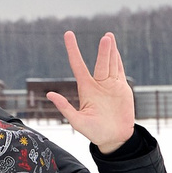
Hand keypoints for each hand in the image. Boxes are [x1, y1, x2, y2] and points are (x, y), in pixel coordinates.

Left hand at [44, 30, 136, 152]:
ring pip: (110, 64)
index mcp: (85, 89)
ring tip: (109, 36)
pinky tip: (115, 50)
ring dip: (110, 51)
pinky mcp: (122, 89)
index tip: (68, 34)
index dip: (73, 50)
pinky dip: (118, 60)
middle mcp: (97, 84)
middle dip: (103, 51)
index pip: (77, 64)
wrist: (114, 138)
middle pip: (100, 63)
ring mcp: (110, 85)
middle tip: (105, 37)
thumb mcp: (77, 121)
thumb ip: (65, 108)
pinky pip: (119, 71)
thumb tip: (50, 94)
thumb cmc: (94, 132)